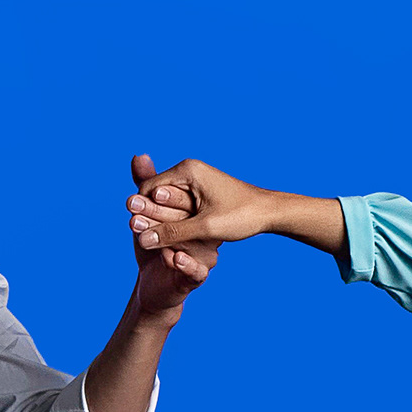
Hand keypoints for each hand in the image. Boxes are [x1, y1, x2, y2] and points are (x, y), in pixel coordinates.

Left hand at [124, 151, 217, 319]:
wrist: (154, 286)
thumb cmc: (153, 244)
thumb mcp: (147, 213)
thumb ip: (146, 184)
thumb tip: (138, 155)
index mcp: (194, 213)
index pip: (180, 201)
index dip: (157, 199)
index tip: (132, 197)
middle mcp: (204, 232)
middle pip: (184, 220)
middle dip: (157, 216)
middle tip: (132, 213)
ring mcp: (205, 253)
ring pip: (190, 244)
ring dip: (167, 239)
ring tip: (144, 237)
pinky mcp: (200, 275)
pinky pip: (197, 270)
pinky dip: (186, 264)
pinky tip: (173, 258)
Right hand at [131, 156, 349, 262]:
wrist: (270, 212)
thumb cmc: (242, 216)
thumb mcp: (205, 228)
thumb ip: (173, 233)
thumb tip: (142, 240)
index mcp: (187, 170)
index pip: (147, 189)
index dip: (142, 212)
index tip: (141, 233)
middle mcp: (188, 170)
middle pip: (155, 194)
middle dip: (152, 216)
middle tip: (151, 240)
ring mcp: (195, 180)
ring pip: (167, 202)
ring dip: (165, 220)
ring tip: (165, 242)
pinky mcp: (201, 191)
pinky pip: (179, 205)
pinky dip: (177, 220)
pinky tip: (180, 238)